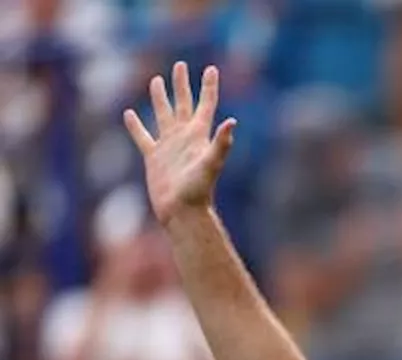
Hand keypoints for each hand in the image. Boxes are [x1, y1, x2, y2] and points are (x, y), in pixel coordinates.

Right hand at [124, 62, 236, 225]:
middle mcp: (185, 137)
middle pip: (184, 104)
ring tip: (156, 80)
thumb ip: (221, 143)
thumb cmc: (198, 190)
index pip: (206, 105)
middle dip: (182, 84)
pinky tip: (129, 113)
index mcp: (199, 136)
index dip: (209, 87)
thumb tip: (232, 122)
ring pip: (163, 115)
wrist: (182, 212)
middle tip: (180, 64)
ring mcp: (169, 146)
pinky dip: (135, 125)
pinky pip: (142, 137)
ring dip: (161, 98)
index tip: (211, 69)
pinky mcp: (154, 157)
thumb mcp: (211, 163)